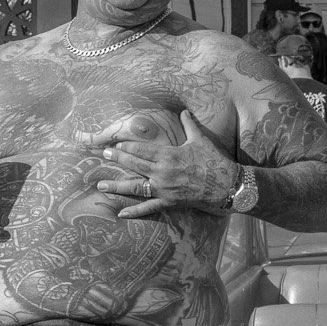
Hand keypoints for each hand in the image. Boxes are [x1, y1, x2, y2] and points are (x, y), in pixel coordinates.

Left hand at [81, 111, 233, 218]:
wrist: (226, 185)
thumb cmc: (214, 161)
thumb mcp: (200, 140)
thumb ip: (189, 125)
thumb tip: (184, 111)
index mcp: (168, 154)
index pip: (142, 148)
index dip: (126, 145)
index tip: (114, 143)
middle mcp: (162, 171)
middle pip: (134, 163)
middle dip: (117, 158)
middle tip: (103, 154)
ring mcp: (164, 188)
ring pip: (135, 186)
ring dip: (117, 185)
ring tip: (101, 184)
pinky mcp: (169, 202)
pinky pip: (149, 208)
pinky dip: (135, 212)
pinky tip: (121, 214)